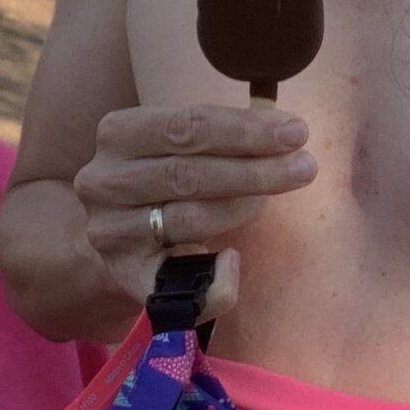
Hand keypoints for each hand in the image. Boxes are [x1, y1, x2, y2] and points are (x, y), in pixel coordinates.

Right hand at [72, 105, 315, 317]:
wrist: (115, 231)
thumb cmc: (161, 176)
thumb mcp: (175, 143)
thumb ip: (220, 132)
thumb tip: (282, 126)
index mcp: (117, 134)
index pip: (185, 125)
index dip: (244, 129)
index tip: (295, 132)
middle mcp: (104, 181)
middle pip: (187, 173)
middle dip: (254, 169)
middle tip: (304, 167)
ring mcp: (111, 231)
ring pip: (188, 219)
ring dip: (244, 207)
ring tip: (275, 198)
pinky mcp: (125, 275)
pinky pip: (178, 284)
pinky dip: (216, 278)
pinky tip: (234, 260)